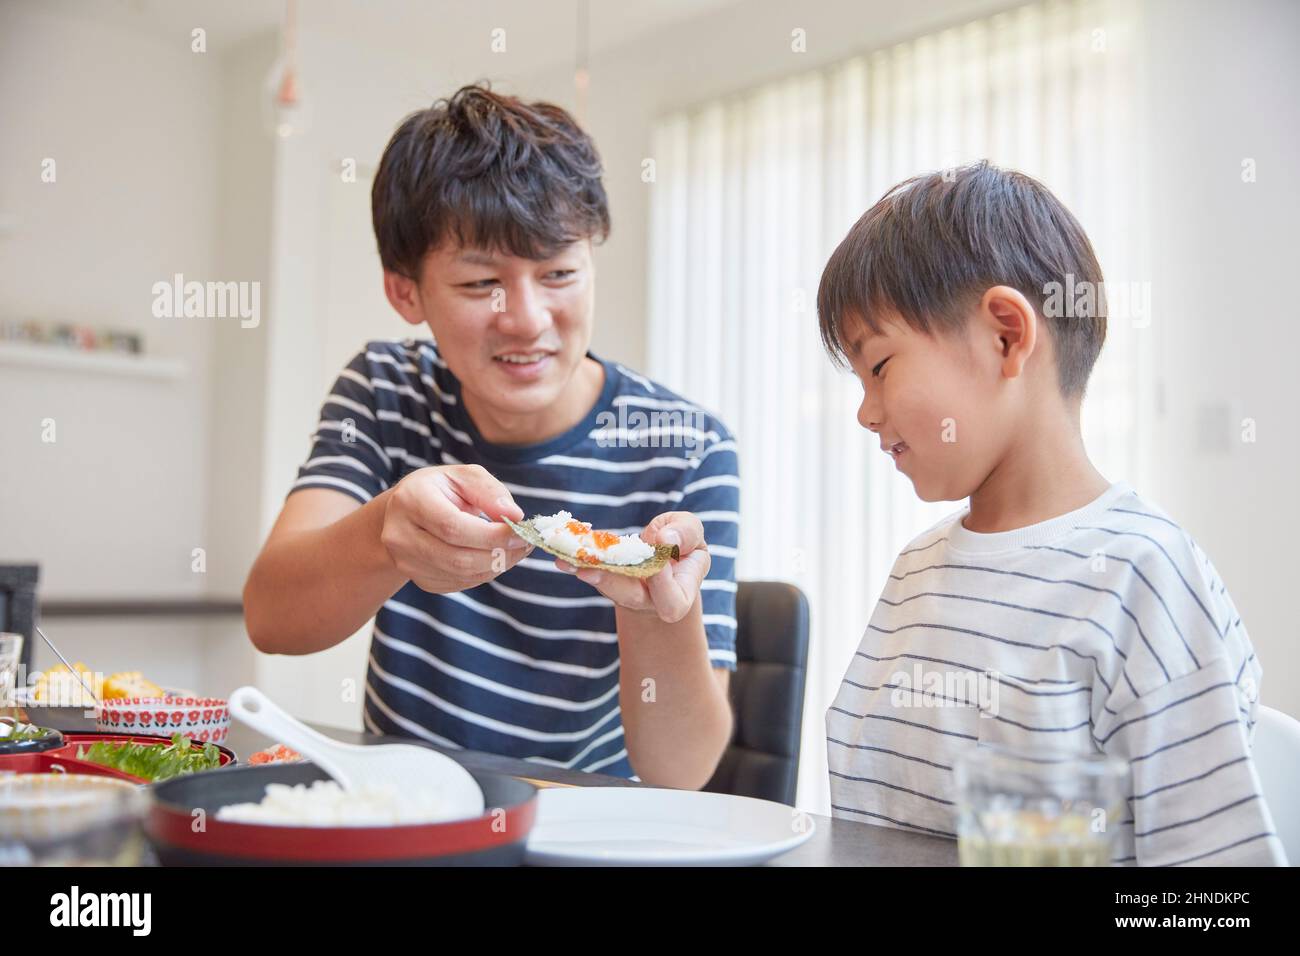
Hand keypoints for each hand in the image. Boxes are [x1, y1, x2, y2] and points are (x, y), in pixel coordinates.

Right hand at [380, 465, 531, 592]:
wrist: (406, 512)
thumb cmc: (440, 490)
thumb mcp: (463, 477)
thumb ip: (489, 491)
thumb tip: (514, 515)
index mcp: (411, 500)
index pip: (453, 527)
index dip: (491, 534)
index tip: (520, 531)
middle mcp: (400, 534)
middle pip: (457, 558)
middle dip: (499, 554)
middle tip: (525, 544)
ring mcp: (405, 560)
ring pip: (460, 575)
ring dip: (496, 566)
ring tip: (515, 550)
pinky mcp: (417, 578)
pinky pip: (458, 584)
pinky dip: (483, 574)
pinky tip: (495, 557)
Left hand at [557, 511, 709, 623]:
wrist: (664, 552)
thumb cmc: (683, 542)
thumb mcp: (692, 533)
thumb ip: (686, 533)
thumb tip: (664, 539)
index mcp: (679, 594)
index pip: (672, 602)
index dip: (662, 586)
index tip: (657, 564)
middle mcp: (650, 601)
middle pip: (630, 599)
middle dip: (609, 582)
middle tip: (588, 568)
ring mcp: (626, 594)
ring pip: (606, 588)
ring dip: (586, 571)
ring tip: (565, 560)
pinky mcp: (607, 581)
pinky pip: (593, 572)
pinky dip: (578, 560)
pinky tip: (562, 552)